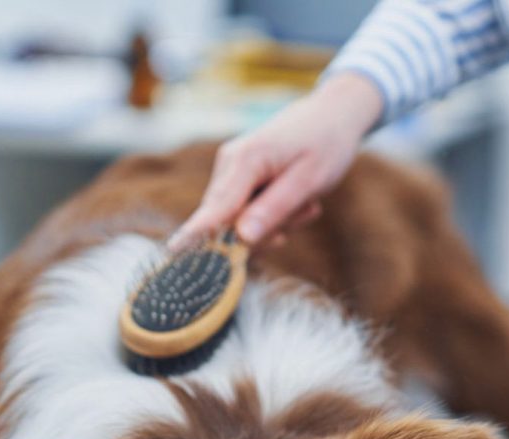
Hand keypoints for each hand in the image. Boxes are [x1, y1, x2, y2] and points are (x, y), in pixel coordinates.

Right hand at [169, 72, 383, 249]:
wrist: (333, 115)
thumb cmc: (325, 145)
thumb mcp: (309, 181)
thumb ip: (275, 209)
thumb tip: (242, 238)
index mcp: (245, 161)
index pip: (216, 208)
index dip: (197, 234)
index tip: (175, 253)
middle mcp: (229, 165)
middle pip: (229, 223)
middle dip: (267, 231)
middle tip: (305, 211)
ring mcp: (232, 172)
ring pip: (242, 223)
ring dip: (277, 223)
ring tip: (306, 201)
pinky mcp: (240, 181)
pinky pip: (250, 215)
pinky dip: (276, 216)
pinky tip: (299, 201)